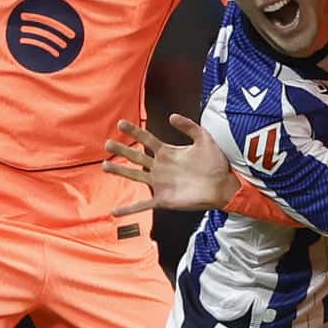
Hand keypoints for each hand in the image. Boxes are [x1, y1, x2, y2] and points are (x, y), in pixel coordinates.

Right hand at [104, 114, 238, 215]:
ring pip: (135, 176)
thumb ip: (189, 126)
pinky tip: (115, 211)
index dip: (134, 131)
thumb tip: (171, 116)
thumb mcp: (203, 139)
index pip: (147, 139)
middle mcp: (161, 167)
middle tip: (107, 143)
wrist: (223, 186)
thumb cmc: (216, 163)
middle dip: (122, 149)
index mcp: (168, 152)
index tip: (121, 123)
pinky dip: (128, 209)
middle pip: (136, 156)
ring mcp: (160, 183)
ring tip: (104, 165)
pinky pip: (142, 204)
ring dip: (119, 171)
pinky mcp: (163, 199)